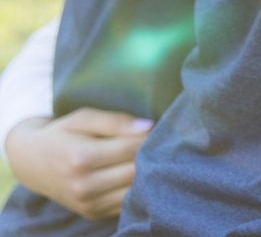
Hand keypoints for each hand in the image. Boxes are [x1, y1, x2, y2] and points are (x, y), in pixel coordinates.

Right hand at [4, 109, 151, 219]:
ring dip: (147, 174)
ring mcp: (88, 204)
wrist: (31, 163)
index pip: (133, 148)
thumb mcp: (83, 118)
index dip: (150, 137)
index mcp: (81, 158)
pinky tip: (135, 175)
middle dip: (152, 155)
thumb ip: (115, 121)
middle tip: (157, 143)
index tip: (156, 129)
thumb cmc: (61, 135)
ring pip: (136, 190)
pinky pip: (127, 204)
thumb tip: (149, 126)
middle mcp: (84, 186)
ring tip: (147, 158)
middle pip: (137, 171)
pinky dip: (136, 189)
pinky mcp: (93, 214)